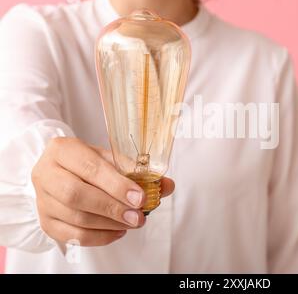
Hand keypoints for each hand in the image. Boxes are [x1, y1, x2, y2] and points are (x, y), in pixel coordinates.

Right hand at [31, 137, 174, 246]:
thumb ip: (137, 171)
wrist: (61, 171)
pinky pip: (72, 236)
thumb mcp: (110, 159)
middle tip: (138, 216)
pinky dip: (99, 237)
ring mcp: (42, 199)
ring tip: (132, 222)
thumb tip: (167, 185)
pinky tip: (117, 231)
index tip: (140, 197)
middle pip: (77, 195)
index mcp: (62, 150)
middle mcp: (45, 173)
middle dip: (112, 208)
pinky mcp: (46, 221)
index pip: (90, 168)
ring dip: (109, 224)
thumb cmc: (88, 163)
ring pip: (75, 218)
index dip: (117, 185)